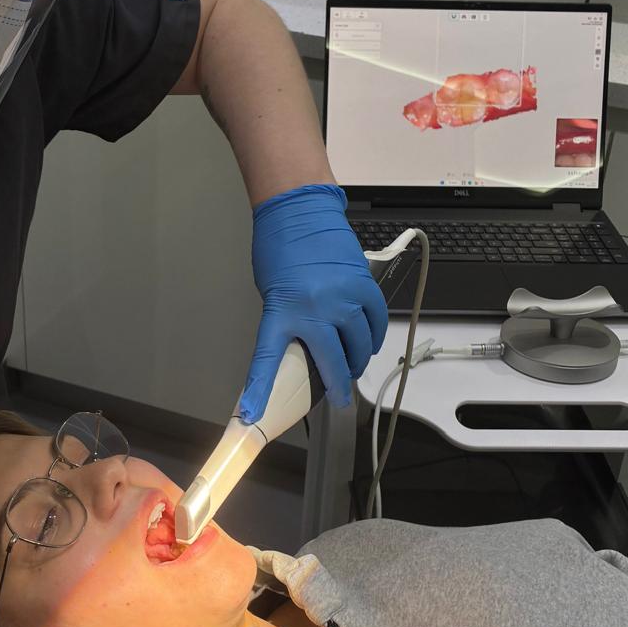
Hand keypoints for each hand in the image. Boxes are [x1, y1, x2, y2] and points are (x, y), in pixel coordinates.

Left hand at [241, 183, 387, 421]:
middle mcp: (315, 307)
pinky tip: (369, 342)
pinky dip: (374, 335)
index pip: (267, 360)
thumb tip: (303, 348)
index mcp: (282, 310)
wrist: (299, 209)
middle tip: (340, 396)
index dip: (259, 392)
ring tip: (354, 366)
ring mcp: (344, 296)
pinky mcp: (364, 284)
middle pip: (333, 360)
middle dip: (338, 385)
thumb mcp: (273, 291)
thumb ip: (288, 321)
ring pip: (360, 344)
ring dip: (358, 360)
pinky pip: (376, 320)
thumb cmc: (279, 247)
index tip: (251, 417)